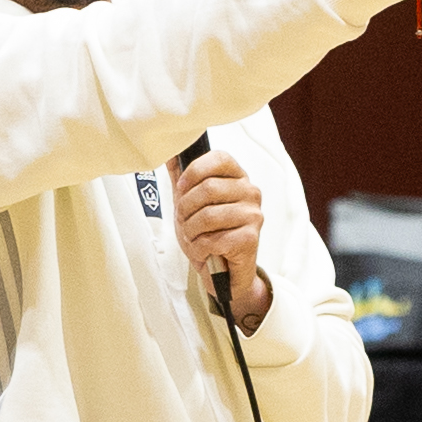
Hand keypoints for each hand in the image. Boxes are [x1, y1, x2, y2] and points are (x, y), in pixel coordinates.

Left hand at [169, 156, 271, 328]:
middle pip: (208, 188)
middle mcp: (250, 192)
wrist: (224, 272)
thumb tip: (168, 150)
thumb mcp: (190, 201)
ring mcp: (253, 215)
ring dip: (191, 231)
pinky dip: (200, 248)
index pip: (219, 158)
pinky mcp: (250, 239)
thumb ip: (180, 175)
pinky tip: (204, 250)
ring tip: (194, 237)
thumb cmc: (209, 234)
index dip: (193, 172)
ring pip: (208, 216)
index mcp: (238, 177)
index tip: (182, 188)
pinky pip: (213, 240)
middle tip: (185, 221)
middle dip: (186, 209)